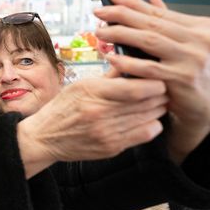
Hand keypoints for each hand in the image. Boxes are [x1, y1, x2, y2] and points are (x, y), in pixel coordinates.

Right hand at [17, 76, 167, 177]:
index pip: (135, 88)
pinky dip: (153, 125)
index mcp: (92, 92)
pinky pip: (145, 134)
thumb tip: (131, 62)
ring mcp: (107, 132)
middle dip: (160, 95)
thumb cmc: (62, 108)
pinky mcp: (111, 147)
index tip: (159, 79)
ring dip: (158, 108)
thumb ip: (108, 76)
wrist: (45, 137)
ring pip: (149, 117)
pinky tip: (149, 119)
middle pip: (146, 102)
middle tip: (164, 90)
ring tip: (158, 102)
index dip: (155, 83)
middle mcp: (100, 112)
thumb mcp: (80, 85)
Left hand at [94, 0, 209, 162]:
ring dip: (120, 34)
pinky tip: (110, 57)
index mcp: (202, 27)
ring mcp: (193, 59)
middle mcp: (200, 40)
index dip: (133, 3)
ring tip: (100, 32)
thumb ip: (168, 21)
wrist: (208, 107)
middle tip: (99, 12)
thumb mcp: (188, 43)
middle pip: (152, 23)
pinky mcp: (181, 79)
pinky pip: (147, 68)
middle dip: (121, 15)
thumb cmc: (194, 72)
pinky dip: (127, 61)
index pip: (160, 12)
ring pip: (148, 41)